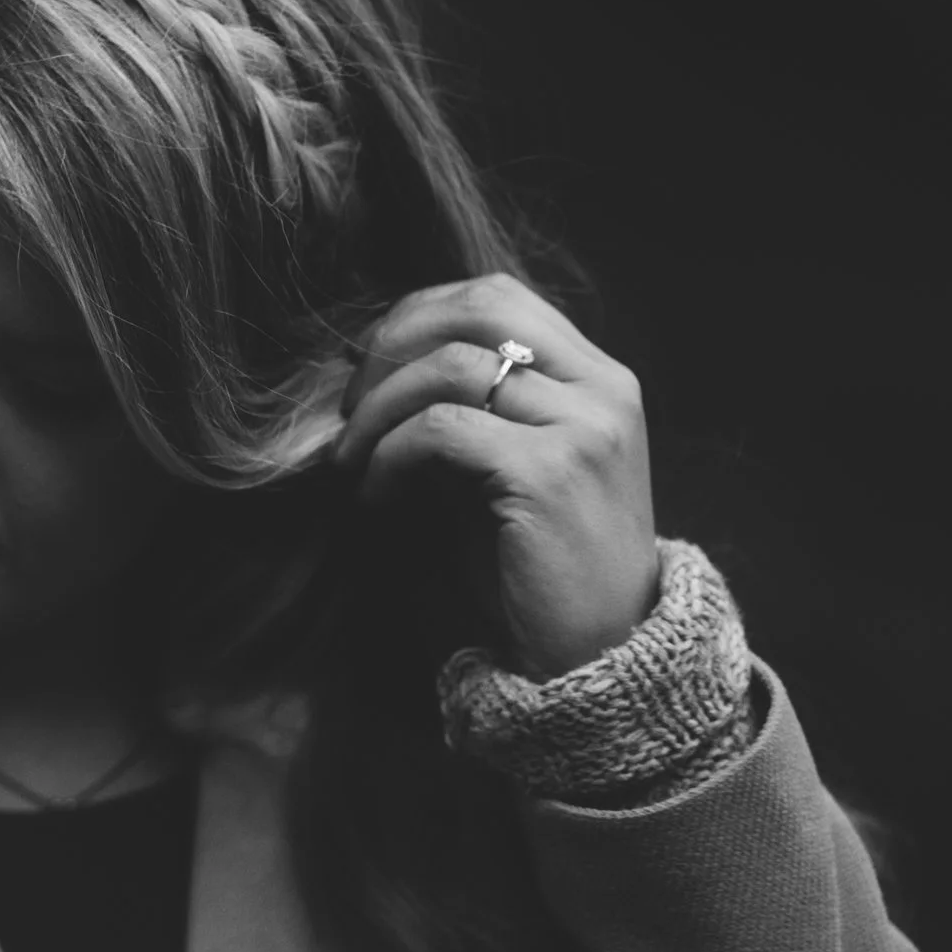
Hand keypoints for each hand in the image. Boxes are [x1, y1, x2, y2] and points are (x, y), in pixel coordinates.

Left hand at [332, 273, 658, 679]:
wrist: (599, 656)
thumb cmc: (537, 565)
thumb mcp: (506, 466)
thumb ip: (470, 408)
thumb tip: (370, 367)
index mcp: (598, 379)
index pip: (498, 295)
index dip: (417, 314)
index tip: (367, 365)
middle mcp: (602, 390)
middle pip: (479, 306)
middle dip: (393, 343)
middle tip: (348, 403)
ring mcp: (583, 429)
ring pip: (453, 365)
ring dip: (379, 409)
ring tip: (351, 460)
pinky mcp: (549, 474)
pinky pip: (442, 431)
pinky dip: (390, 455)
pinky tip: (376, 496)